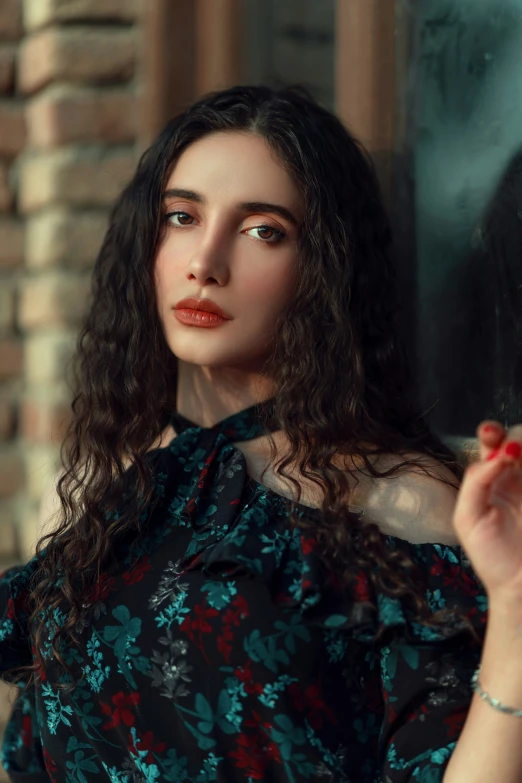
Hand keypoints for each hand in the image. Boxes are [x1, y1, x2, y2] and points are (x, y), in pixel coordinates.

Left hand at [453, 421, 521, 603]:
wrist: (519, 587)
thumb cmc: (490, 555)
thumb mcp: (468, 518)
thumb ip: (476, 484)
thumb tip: (495, 458)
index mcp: (490, 479)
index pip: (491, 446)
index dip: (492, 434)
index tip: (492, 436)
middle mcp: (515, 477)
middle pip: (517, 441)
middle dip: (513, 435)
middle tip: (512, 446)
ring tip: (519, 454)